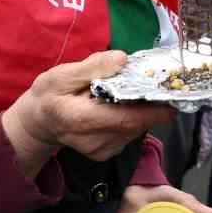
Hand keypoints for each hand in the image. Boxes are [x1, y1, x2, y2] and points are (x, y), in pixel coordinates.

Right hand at [1, 52, 173, 177]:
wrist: (38, 123)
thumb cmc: (49, 95)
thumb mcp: (61, 74)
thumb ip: (92, 67)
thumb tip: (122, 59)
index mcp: (81, 120)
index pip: (125, 119)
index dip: (153, 110)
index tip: (173, 98)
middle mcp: (95, 142)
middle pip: (135, 124)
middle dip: (152, 104)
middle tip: (163, 84)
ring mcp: (101, 151)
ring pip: (135, 129)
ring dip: (143, 110)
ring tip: (140, 90)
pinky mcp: (106, 153)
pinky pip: (129, 133)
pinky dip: (133, 117)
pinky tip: (124, 104)